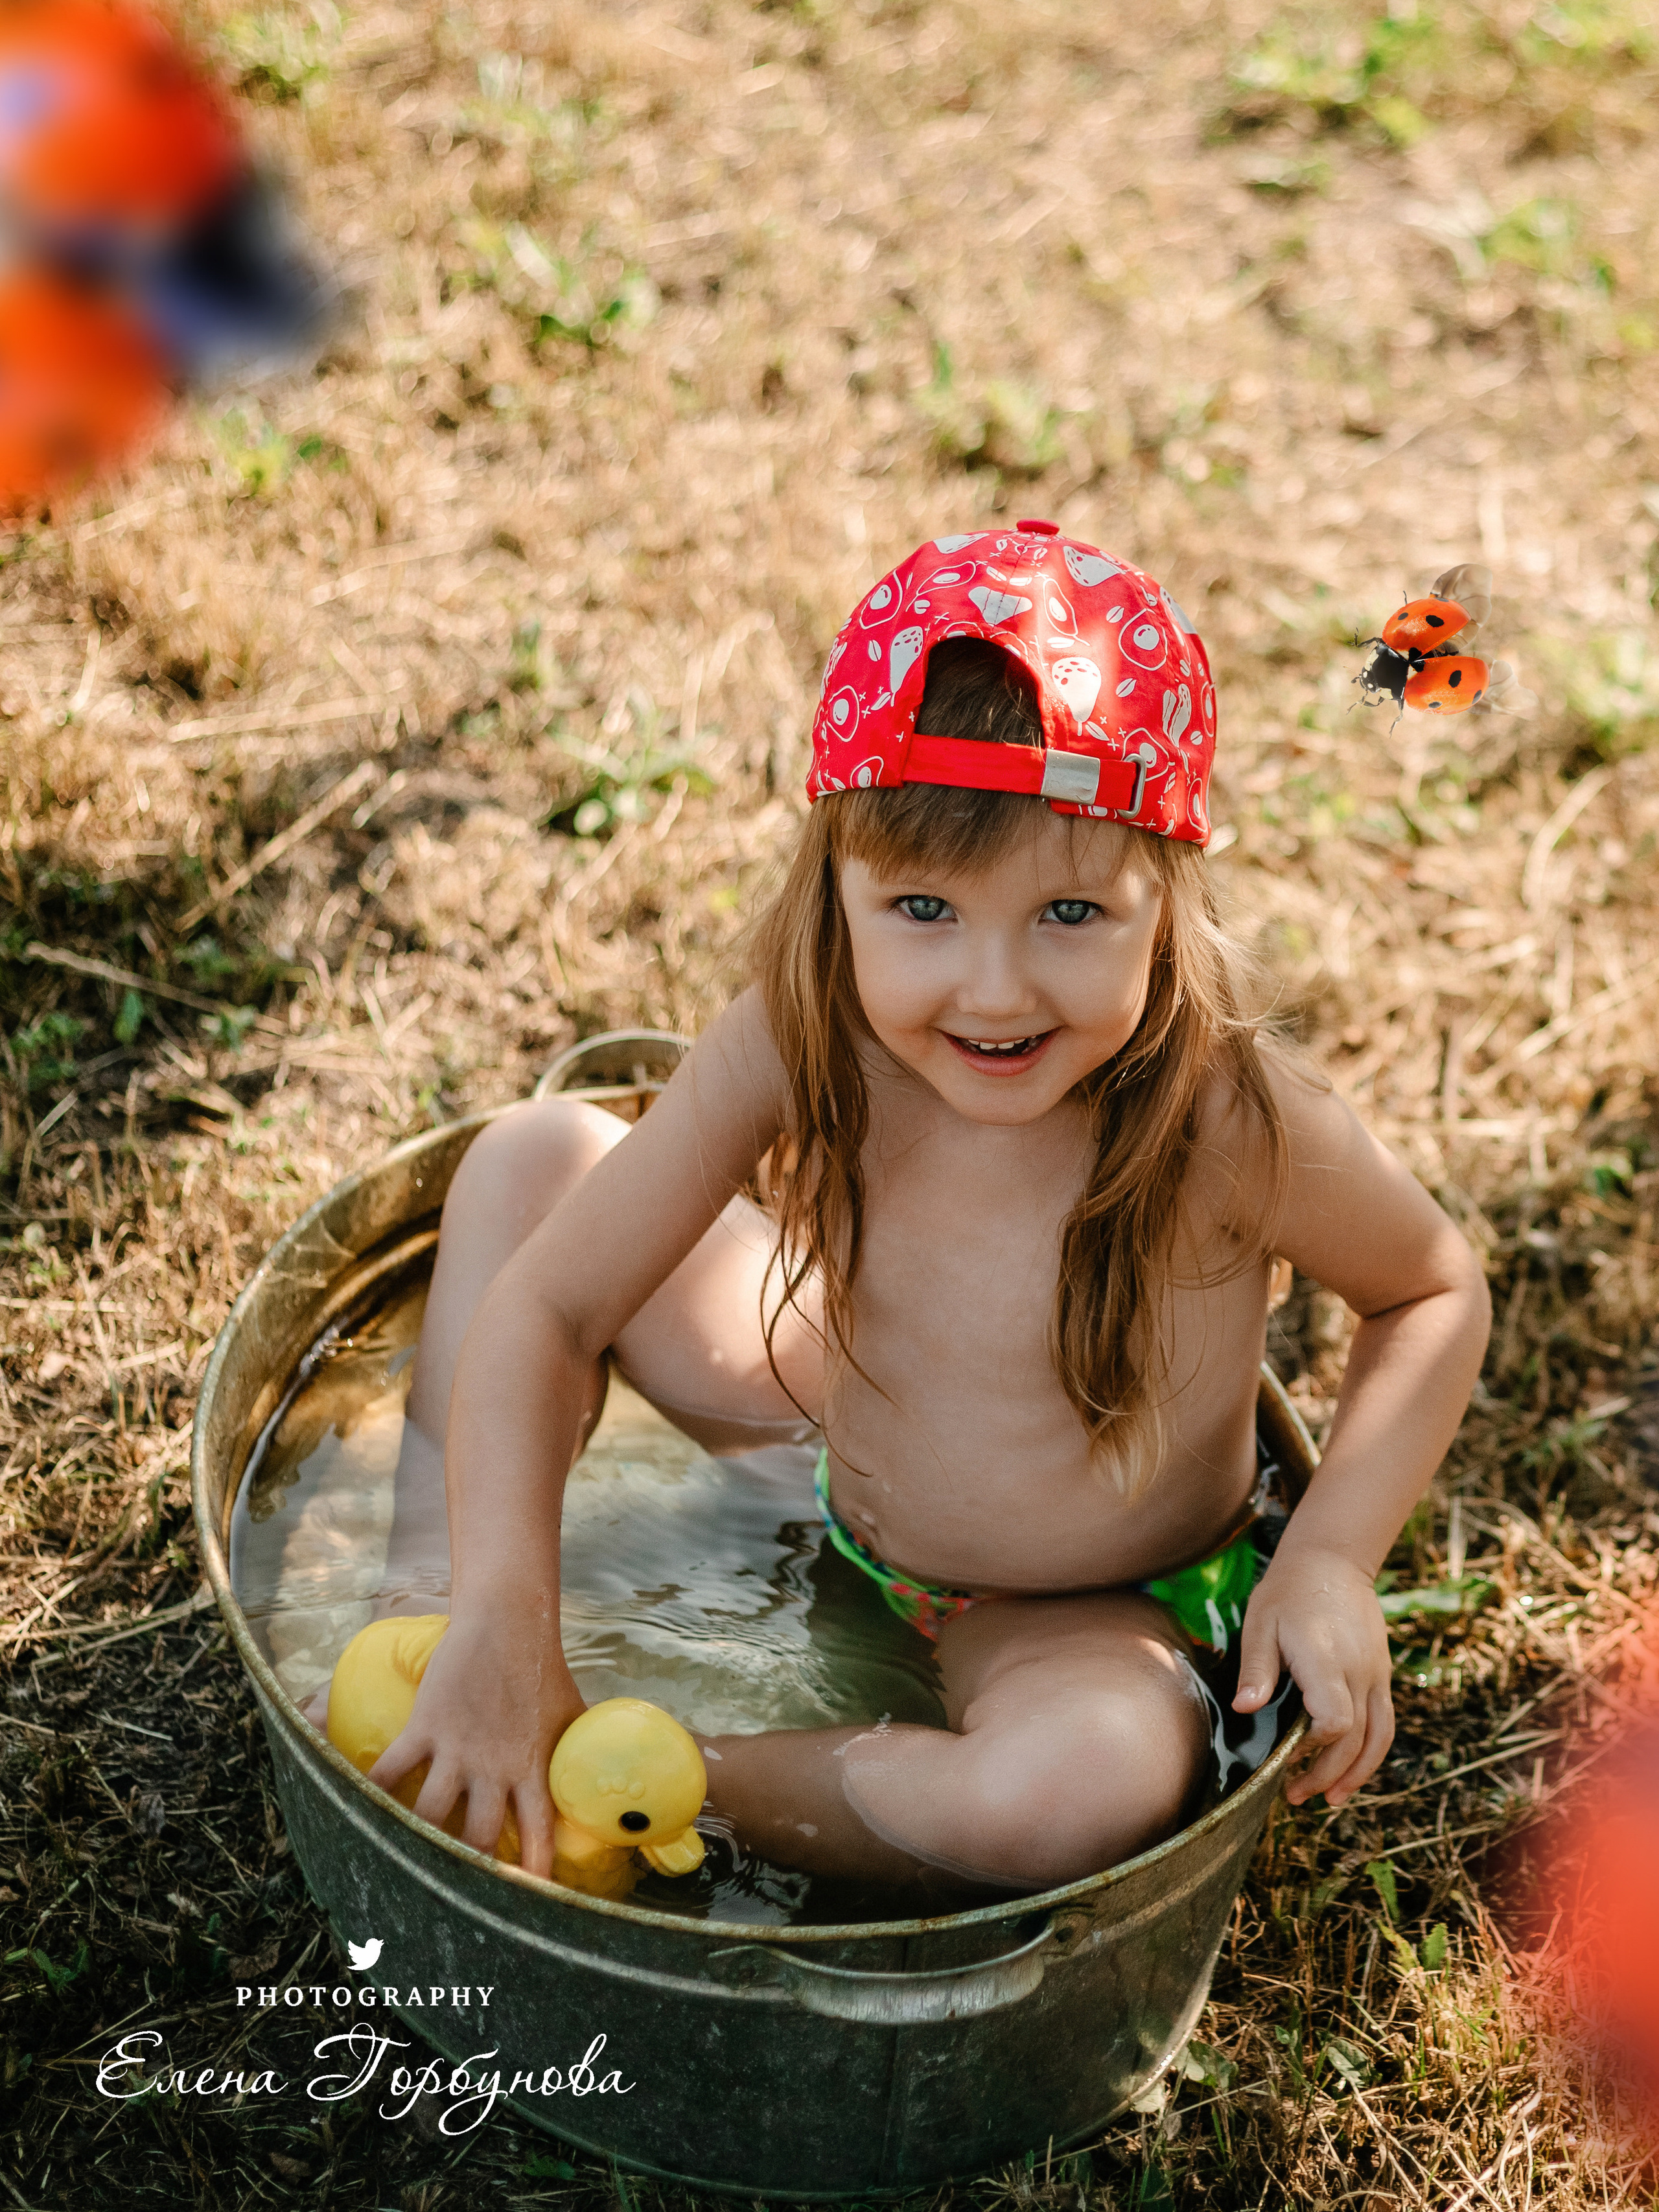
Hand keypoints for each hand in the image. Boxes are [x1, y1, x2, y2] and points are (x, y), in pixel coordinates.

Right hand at [369, 1599, 583, 1875]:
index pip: (537, 1837)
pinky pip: (391, 1770)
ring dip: (414, 1844)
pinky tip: (356, 1815)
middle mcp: (495, 1769)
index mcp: (533, 1771)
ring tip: (398, 1870)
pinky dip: (371, 1794)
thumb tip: (605, 1786)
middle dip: (463, 1874)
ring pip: (429, 1815)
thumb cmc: (544, 1672)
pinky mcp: (426, 1727)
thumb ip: (577, 1760)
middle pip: (474, 1840)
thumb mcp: (574, 1720)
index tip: (524, 1909)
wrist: (508, 1625)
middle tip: (447, 1902)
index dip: (529, 1876)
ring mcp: (457, 1750)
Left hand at [1232, 1544, 1393, 1807]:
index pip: (1335, 1720)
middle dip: (1326, 1774)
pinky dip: (1372, 1754)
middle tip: (1294, 1795)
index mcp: (1326, 1660)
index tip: (1288, 1755)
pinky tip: (1351, 1773)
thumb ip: (1256, 1668)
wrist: (1334, 1561)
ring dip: (1356, 1774)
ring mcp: (1376, 1675)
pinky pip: (1384, 1723)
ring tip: (1329, 1800)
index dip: (1315, 1746)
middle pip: (1354, 1739)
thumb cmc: (1289, 1591)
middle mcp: (1359, 1672)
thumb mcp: (1261, 1622)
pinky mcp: (1381, 1676)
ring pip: (1377, 1738)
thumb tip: (1245, 1709)